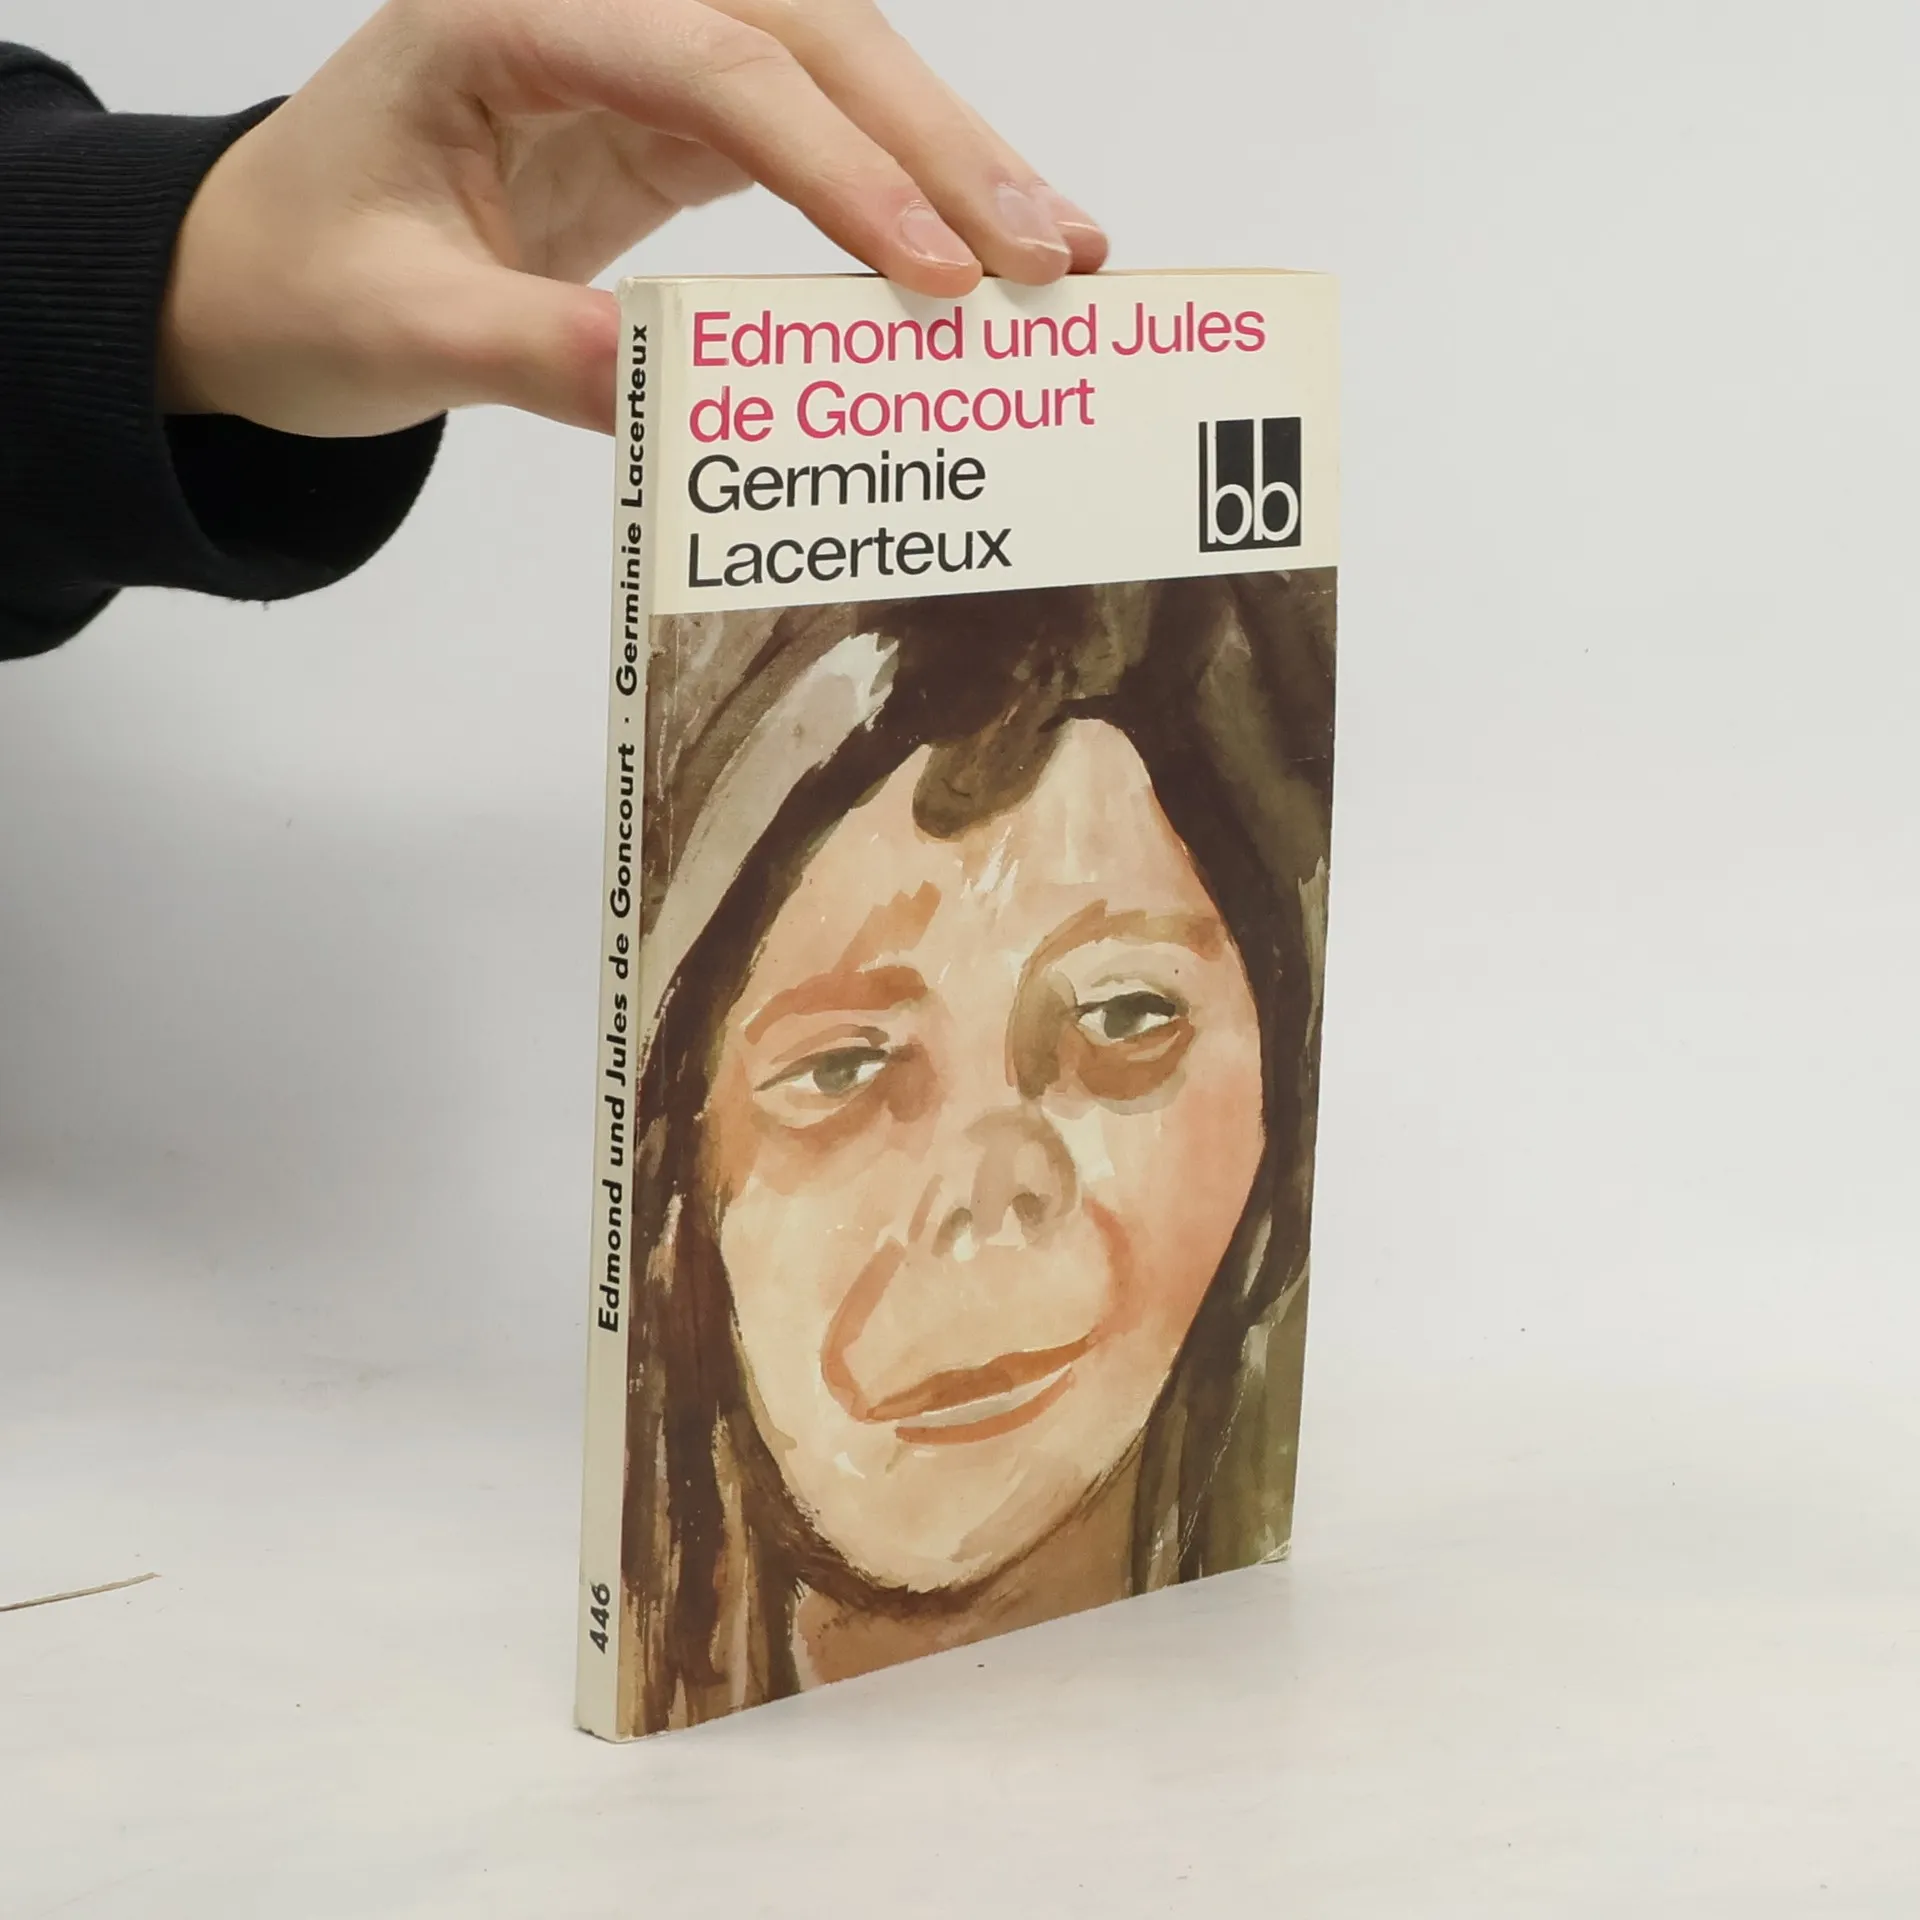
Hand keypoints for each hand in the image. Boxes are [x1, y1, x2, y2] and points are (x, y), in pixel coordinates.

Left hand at [158, 0, 1106, 437]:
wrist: (260, 271)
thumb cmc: (299, 281)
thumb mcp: (395, 327)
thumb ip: (531, 350)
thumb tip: (678, 401)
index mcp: (508, 14)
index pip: (712, 62)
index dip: (836, 164)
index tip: (932, 273)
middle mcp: (594, 5)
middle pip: (806, 35)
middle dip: (938, 144)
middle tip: (1049, 252)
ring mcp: (642, 56)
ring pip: (831, 73)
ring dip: (947, 158)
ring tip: (1055, 249)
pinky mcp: (670, 123)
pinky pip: (810, 138)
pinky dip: (898, 194)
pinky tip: (968, 254)